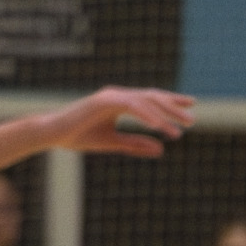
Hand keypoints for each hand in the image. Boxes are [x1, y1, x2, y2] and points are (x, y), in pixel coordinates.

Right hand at [55, 86, 188, 158]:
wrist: (52, 134)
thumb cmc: (79, 136)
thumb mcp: (113, 143)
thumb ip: (135, 144)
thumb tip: (161, 149)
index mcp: (120, 102)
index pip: (151, 99)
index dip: (171, 102)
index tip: (191, 106)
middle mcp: (118, 95)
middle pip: (152, 98)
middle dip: (173, 108)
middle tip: (192, 120)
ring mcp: (110, 96)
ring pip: (144, 101)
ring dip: (163, 115)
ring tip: (180, 129)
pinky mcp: (103, 102)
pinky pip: (130, 106)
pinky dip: (146, 116)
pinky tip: (159, 126)